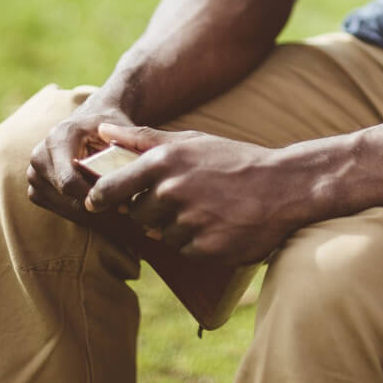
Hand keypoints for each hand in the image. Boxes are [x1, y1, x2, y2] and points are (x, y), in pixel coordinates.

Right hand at [26, 89, 135, 225]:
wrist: (91, 118)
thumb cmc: (110, 124)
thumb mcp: (122, 130)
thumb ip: (127, 151)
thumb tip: (134, 179)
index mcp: (58, 139)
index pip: (69, 182)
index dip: (96, 197)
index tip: (122, 204)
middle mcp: (40, 156)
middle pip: (68, 198)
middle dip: (99, 208)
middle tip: (126, 214)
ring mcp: (34, 174)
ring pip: (65, 208)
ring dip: (93, 215)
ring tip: (119, 212)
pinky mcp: (36, 189)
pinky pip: (60, 210)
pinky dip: (83, 214)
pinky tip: (104, 209)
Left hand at [83, 124, 313, 263]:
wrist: (284, 185)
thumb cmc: (233, 160)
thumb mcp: (189, 141)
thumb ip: (141, 138)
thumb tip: (100, 131)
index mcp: (164, 162)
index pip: (110, 188)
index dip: (100, 198)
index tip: (97, 203)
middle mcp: (172, 192)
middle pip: (137, 215)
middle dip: (152, 210)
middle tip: (184, 198)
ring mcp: (189, 221)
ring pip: (161, 235)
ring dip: (177, 227)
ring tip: (208, 209)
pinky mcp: (206, 248)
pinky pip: (185, 251)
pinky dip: (197, 242)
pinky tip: (218, 225)